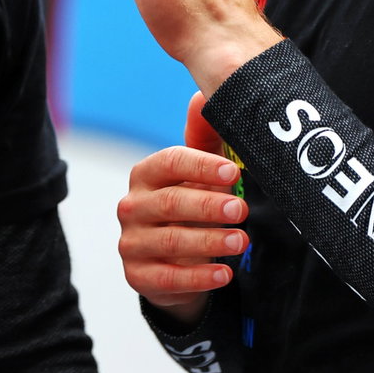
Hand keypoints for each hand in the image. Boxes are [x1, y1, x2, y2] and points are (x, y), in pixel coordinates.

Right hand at [117, 94, 249, 326]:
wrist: (172, 261)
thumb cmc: (188, 207)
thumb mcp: (198, 174)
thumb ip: (202, 138)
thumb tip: (201, 95)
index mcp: (146, 174)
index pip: (170, 162)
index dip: (201, 166)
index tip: (233, 173)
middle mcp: (132, 206)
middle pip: (170, 202)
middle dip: (209, 206)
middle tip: (241, 209)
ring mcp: (131, 242)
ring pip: (170, 241)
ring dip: (209, 242)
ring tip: (241, 241)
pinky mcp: (137, 276)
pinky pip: (168, 278)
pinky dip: (198, 277)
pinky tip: (224, 273)